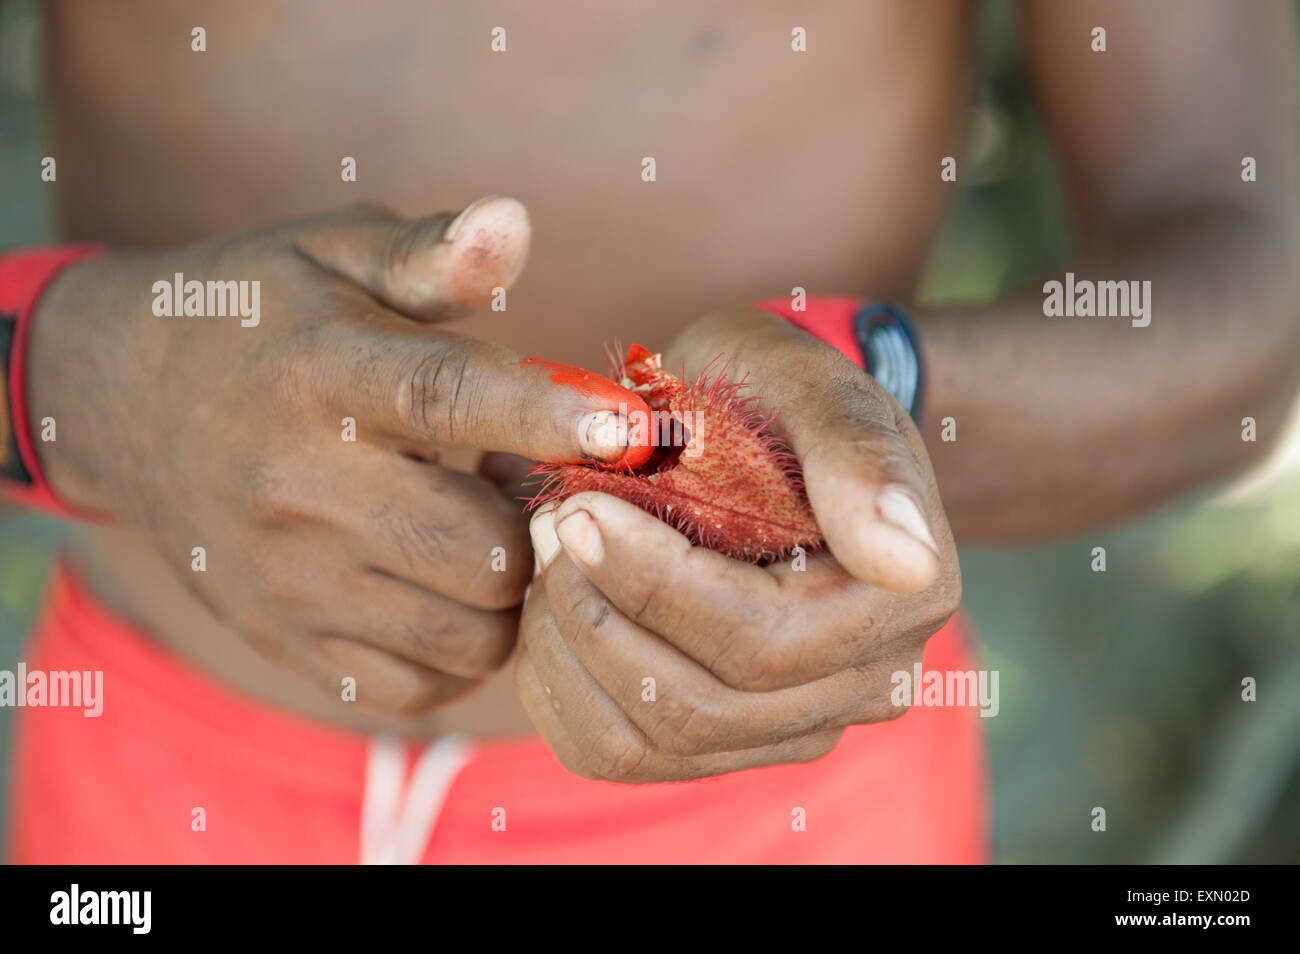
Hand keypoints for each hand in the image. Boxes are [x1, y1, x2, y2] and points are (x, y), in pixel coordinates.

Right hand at [29, 198, 644, 715]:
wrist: (121, 403)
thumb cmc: (260, 318)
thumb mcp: (333, 257)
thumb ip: (430, 255)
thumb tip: (515, 219)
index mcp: (322, 374)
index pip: (447, 398)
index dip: (550, 416)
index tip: (635, 429)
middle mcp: (299, 487)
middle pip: (479, 550)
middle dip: (537, 524)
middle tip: (529, 485)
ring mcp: (290, 580)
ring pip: (467, 634)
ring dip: (509, 592)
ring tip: (483, 531)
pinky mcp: (287, 641)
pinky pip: (420, 687)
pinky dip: (459, 649)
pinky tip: (444, 587)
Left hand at [517, 305, 959, 780]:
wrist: (762, 430)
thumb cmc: (777, 392)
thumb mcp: (810, 381)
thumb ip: (857, 456)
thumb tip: (905, 560)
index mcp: (903, 599)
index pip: (760, 637)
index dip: (652, 584)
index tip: (580, 510)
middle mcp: (867, 685)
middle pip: (702, 706)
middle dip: (598, 616)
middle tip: (551, 526)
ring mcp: (800, 726)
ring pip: (654, 741)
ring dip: (571, 653)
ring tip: (548, 560)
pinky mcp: (732, 745)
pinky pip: (620, 753)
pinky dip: (561, 691)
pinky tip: (551, 614)